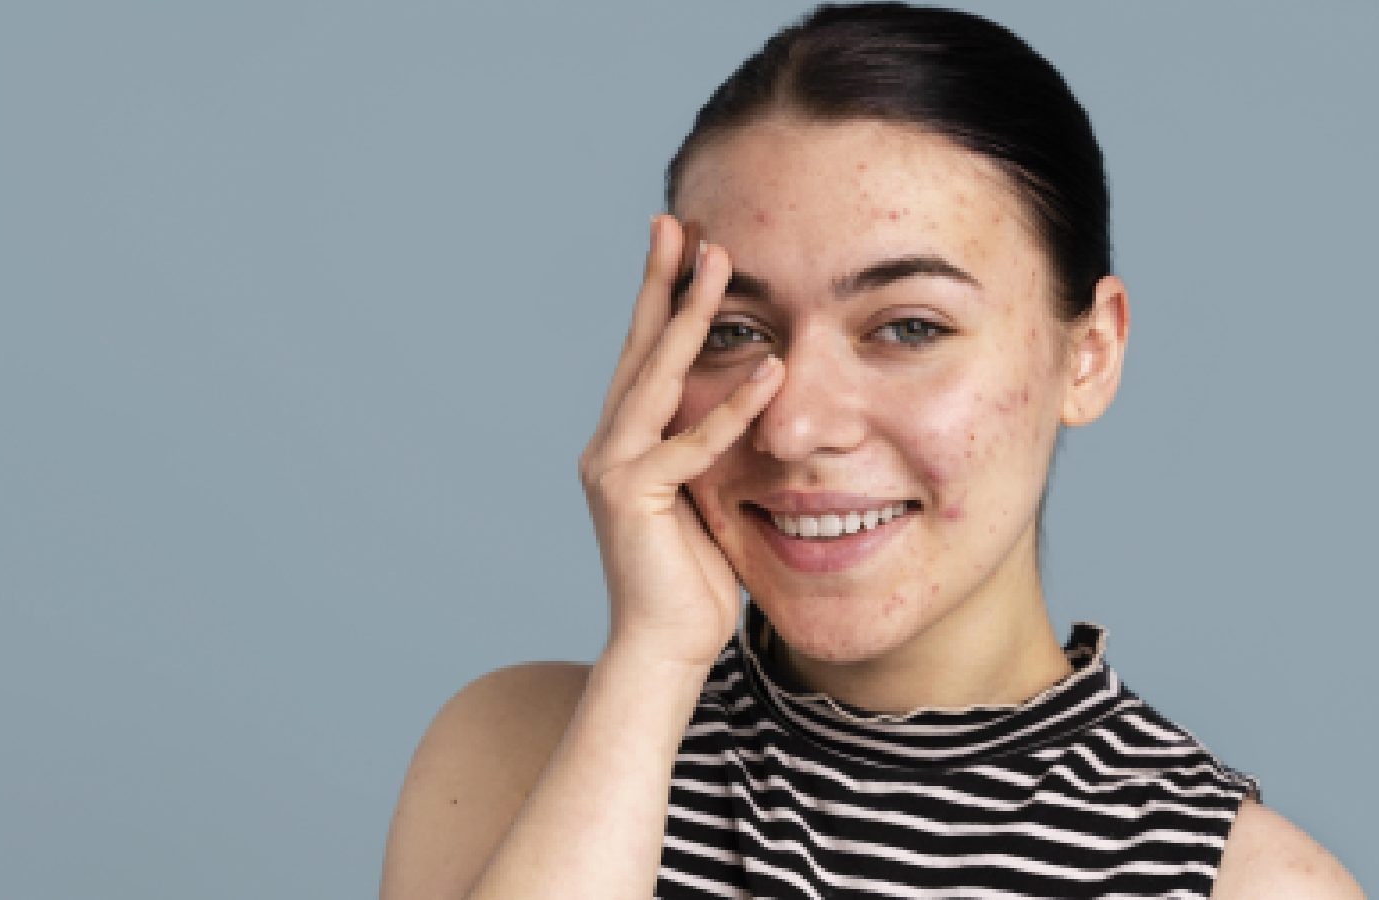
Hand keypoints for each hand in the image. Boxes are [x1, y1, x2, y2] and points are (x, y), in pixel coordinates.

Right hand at [578, 215, 782, 669]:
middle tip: (676, 221)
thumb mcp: (706, 498)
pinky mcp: (634, 497)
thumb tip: (751, 403)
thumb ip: (714, 450)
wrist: (664, 648)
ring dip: (689, 314)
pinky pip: (693, 443)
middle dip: (659, 281)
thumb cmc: (693, 581)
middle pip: (638, 347)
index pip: (645, 357)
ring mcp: (615, 468)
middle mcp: (609, 446)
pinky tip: (768, 368)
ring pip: (657, 376)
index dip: (660, 299)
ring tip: (717, 260)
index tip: (678, 245)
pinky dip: (732, 407)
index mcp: (625, 444)